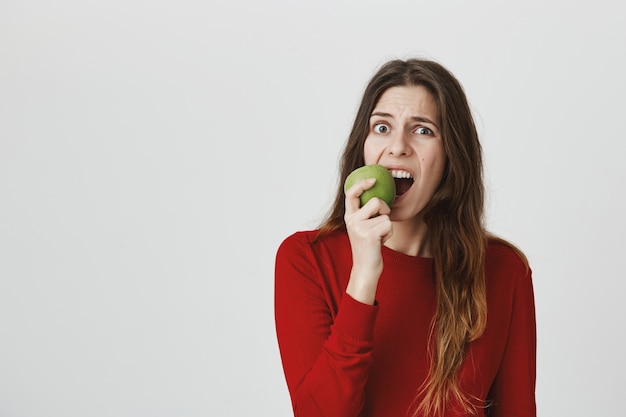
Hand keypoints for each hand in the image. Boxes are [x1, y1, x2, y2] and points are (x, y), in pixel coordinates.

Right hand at [344, 178, 392, 304]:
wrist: (365, 269)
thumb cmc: (368, 247)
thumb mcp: (362, 227)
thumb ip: (366, 213)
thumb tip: (378, 196)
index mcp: (349, 216)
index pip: (351, 193)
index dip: (362, 184)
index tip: (372, 180)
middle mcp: (351, 220)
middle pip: (375, 201)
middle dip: (384, 209)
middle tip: (380, 222)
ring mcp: (359, 227)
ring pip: (385, 215)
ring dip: (387, 225)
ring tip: (378, 236)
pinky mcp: (369, 235)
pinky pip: (388, 225)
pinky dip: (388, 234)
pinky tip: (380, 242)